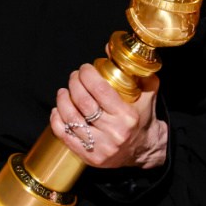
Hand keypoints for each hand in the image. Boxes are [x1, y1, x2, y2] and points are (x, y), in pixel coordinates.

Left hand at [49, 58, 165, 169]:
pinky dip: (57, 121)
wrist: (145, 150)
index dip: (87, 75)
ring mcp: (101, 147)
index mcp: (127, 116)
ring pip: (72, 119)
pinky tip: (57, 110)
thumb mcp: (148, 92)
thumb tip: (109, 47)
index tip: (85, 68)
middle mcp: (114, 133)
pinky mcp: (90, 158)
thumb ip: (135, 70)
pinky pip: (66, 137)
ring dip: (62, 101)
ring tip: (63, 91)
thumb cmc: (144, 117)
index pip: (100, 90)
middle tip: (73, 76)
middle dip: (74, 84)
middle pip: (83, 103)